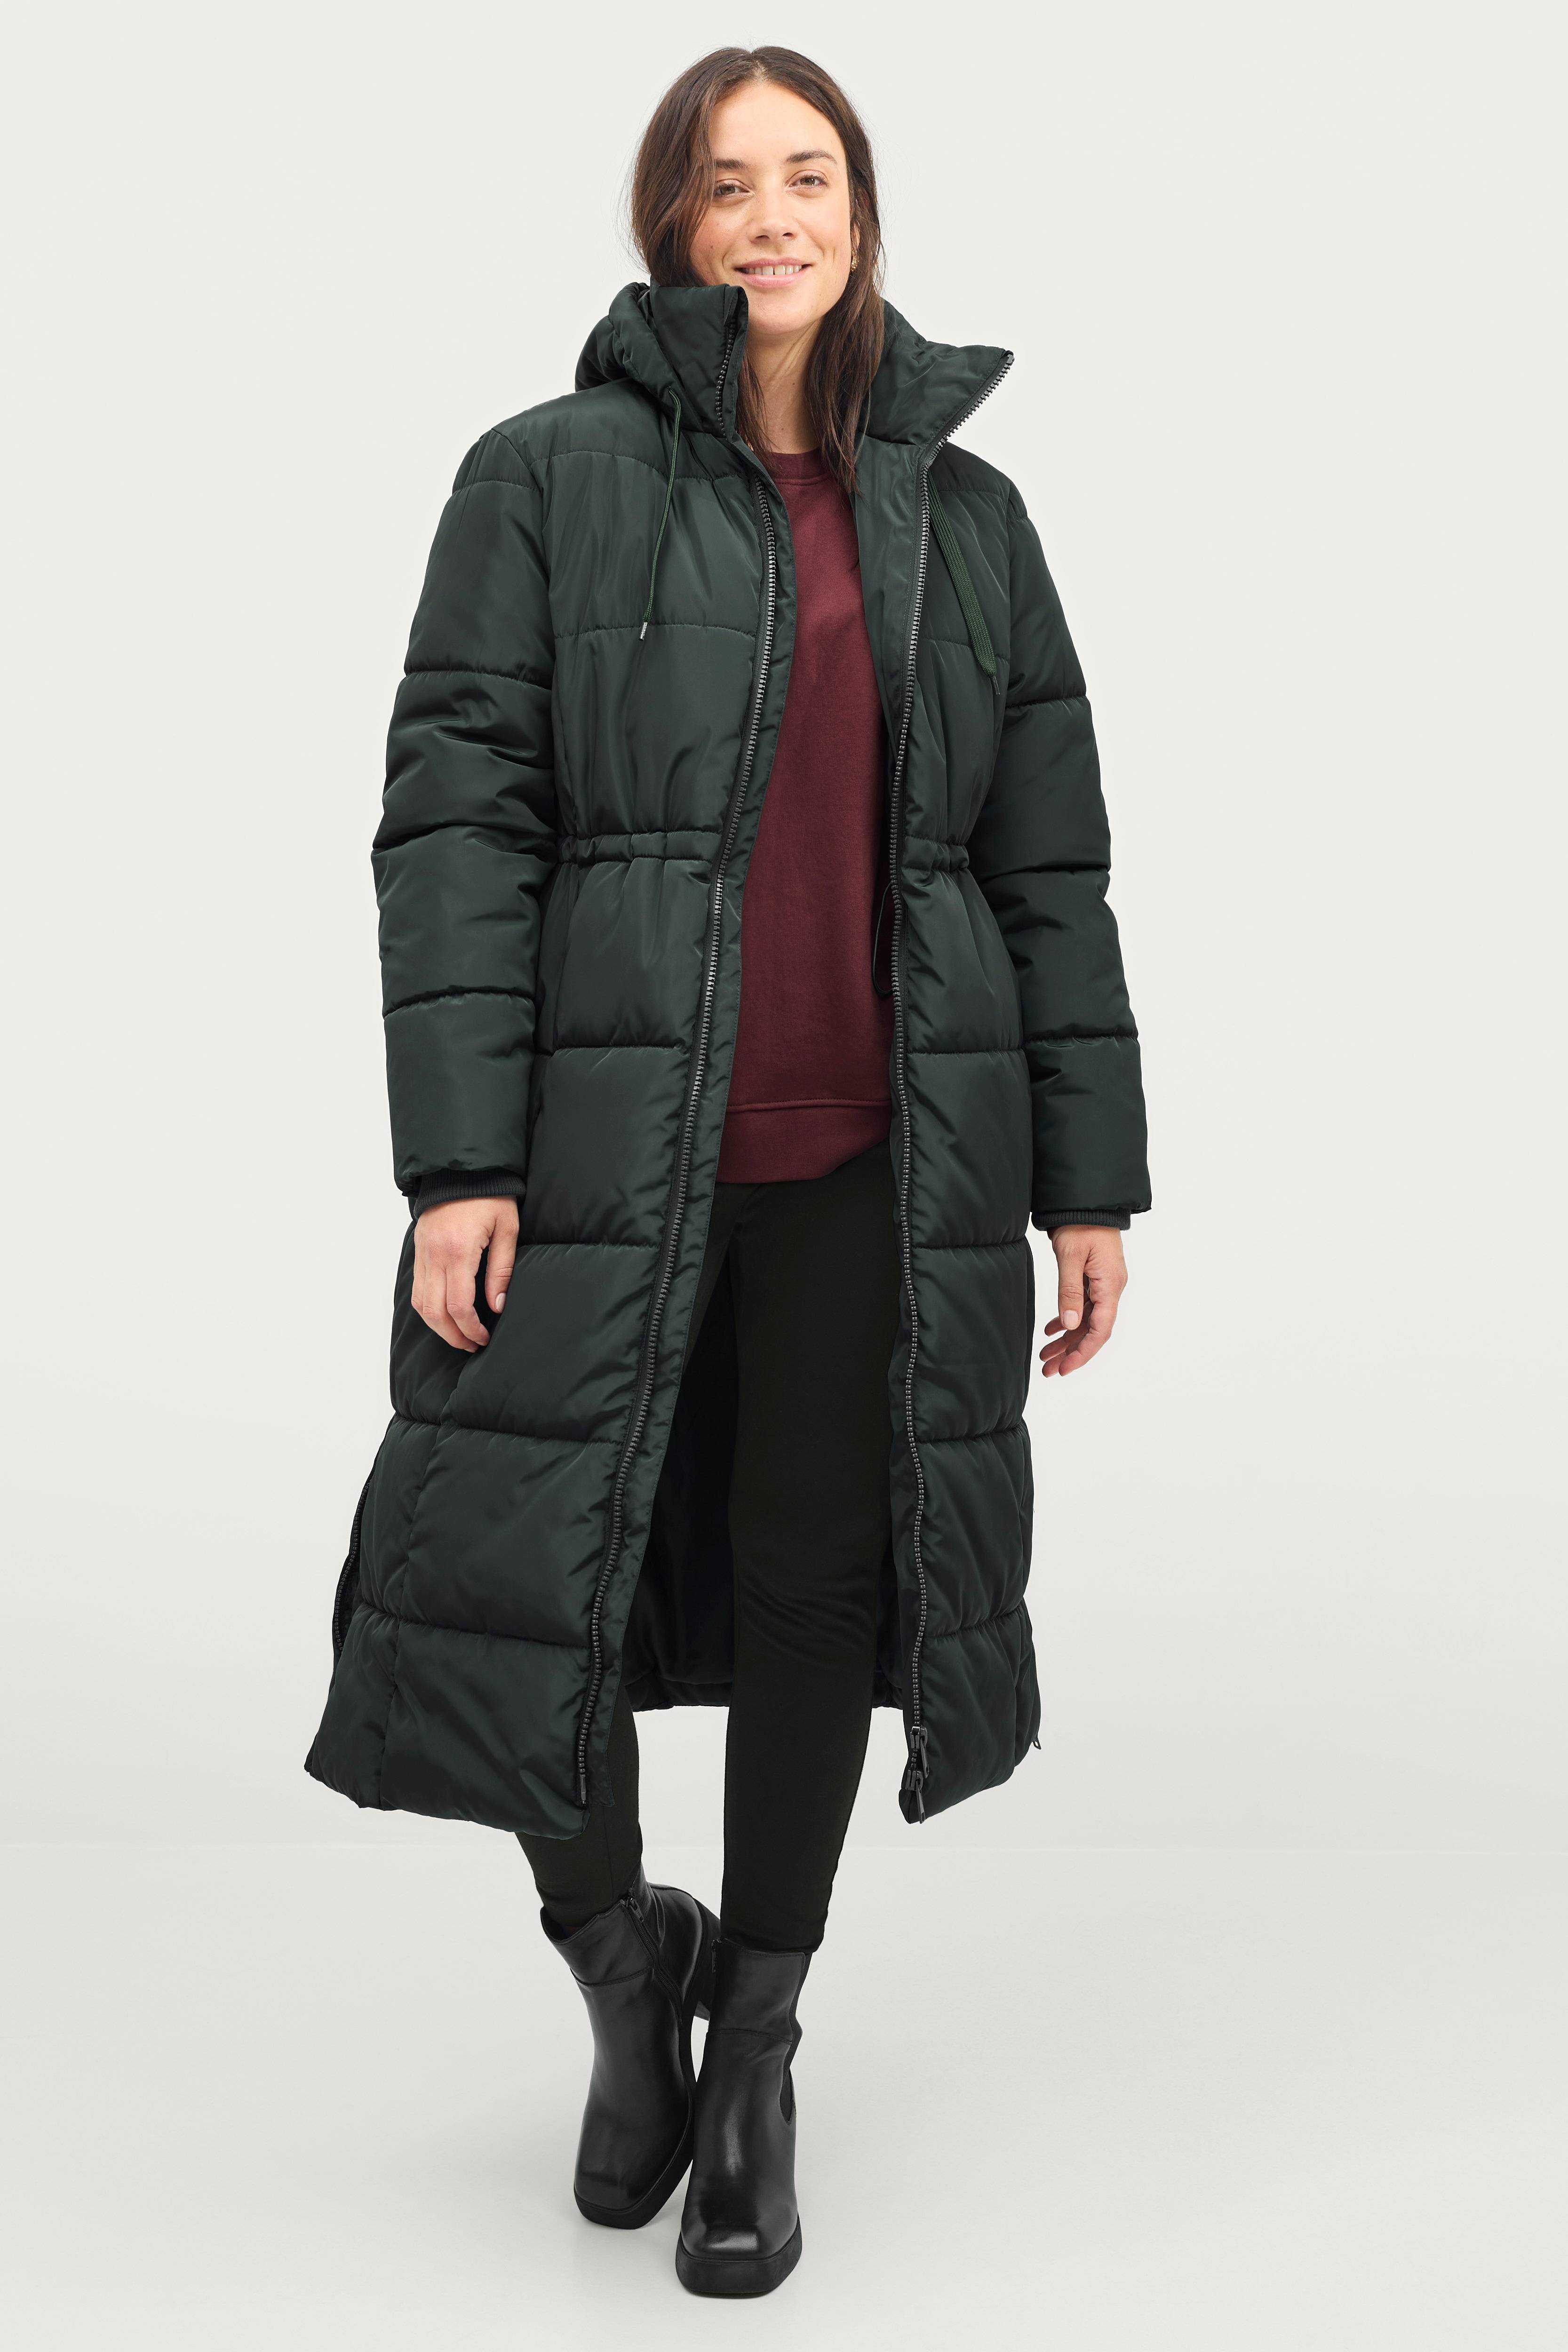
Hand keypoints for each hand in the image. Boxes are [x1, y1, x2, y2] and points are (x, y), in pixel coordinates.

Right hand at [412, 1196, 517, 1352]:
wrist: (460, 1170)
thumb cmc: (490, 1196)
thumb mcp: (507, 1229)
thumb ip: (501, 1270)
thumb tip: (496, 1306)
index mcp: (458, 1250)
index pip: (458, 1305)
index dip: (470, 1328)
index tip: (484, 1337)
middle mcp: (434, 1255)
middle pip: (434, 1312)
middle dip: (453, 1335)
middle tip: (471, 1344)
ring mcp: (422, 1253)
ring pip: (420, 1303)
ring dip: (438, 1325)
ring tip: (458, 1334)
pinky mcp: (418, 1250)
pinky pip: (416, 1288)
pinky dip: (427, 1308)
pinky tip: (444, 1314)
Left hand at [1040, 1226, 1126, 1378]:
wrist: (1087, 1201)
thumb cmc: (1081, 1224)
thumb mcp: (1071, 1256)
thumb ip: (1069, 1292)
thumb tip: (1071, 1325)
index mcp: (1110, 1285)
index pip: (1100, 1329)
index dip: (1083, 1351)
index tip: (1065, 1368)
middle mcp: (1110, 1288)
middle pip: (1093, 1329)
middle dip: (1071, 1352)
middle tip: (1049, 1370)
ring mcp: (1102, 1284)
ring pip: (1086, 1320)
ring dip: (1067, 1339)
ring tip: (1045, 1356)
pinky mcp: (1093, 1278)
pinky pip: (1082, 1306)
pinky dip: (1067, 1319)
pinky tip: (1051, 1331)